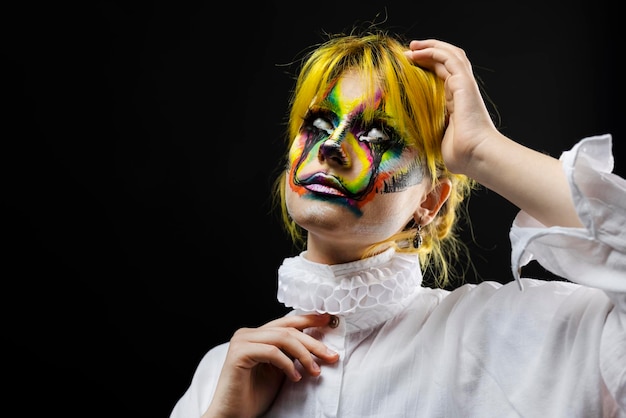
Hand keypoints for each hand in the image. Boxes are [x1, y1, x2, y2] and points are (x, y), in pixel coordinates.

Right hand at [202, 313, 339, 417]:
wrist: (233, 415)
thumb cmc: (254, 395)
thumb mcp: (280, 370)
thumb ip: (292, 354)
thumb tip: (318, 345)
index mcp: (257, 335)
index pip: (287, 322)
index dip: (309, 320)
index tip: (329, 321)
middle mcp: (248, 333)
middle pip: (288, 330)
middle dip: (313, 343)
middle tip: (331, 356)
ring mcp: (242, 341)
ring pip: (282, 338)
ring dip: (304, 355)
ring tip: (315, 371)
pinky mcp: (239, 353)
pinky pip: (272, 352)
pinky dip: (288, 364)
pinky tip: (295, 377)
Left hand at [404, 39, 499, 176]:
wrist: (476, 155)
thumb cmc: (461, 155)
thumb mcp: (438, 140)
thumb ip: (429, 134)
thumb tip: (412, 143)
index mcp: (457, 102)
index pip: (444, 76)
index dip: (428, 67)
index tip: (410, 66)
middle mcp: (462, 91)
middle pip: (447, 62)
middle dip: (428, 53)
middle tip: (410, 50)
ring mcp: (464, 85)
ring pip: (449, 56)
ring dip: (430, 47)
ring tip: (412, 46)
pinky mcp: (464, 83)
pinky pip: (449, 59)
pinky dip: (433, 51)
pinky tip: (418, 52)